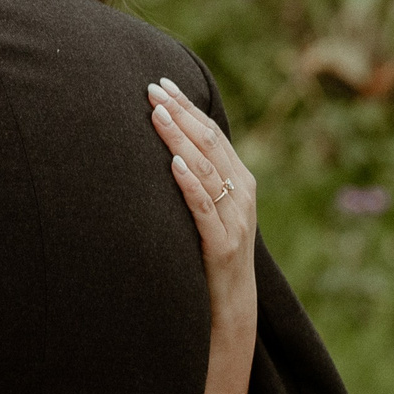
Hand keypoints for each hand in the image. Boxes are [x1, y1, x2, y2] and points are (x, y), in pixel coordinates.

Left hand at [148, 77, 258, 330]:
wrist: (231, 309)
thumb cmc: (213, 257)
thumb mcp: (211, 214)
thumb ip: (200, 183)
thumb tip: (169, 149)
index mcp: (241, 182)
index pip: (212, 134)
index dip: (187, 107)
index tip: (162, 83)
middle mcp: (242, 195)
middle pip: (210, 144)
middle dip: (180, 113)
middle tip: (151, 89)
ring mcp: (235, 220)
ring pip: (207, 170)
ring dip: (180, 140)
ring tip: (157, 116)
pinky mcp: (223, 245)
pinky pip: (205, 208)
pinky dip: (190, 183)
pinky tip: (173, 164)